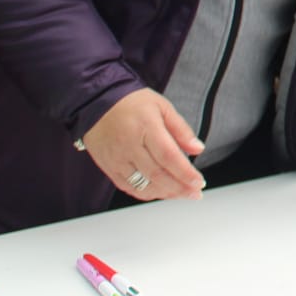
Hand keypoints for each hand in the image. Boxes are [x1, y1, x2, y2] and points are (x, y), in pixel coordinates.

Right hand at [81, 88, 207, 200]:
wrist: (96, 102)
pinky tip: (160, 192)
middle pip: (157, 174)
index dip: (185, 173)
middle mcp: (129, 145)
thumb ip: (181, 129)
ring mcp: (117, 159)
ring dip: (165, 194)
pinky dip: (146, 194)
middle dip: (179, 188)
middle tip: (195, 193)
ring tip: (181, 194)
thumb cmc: (132, 103)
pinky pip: (128, 187)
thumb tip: (198, 149)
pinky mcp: (108, 167)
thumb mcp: (162, 107)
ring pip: (142, 185)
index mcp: (146, 127)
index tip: (199, 182)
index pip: (168, 156)